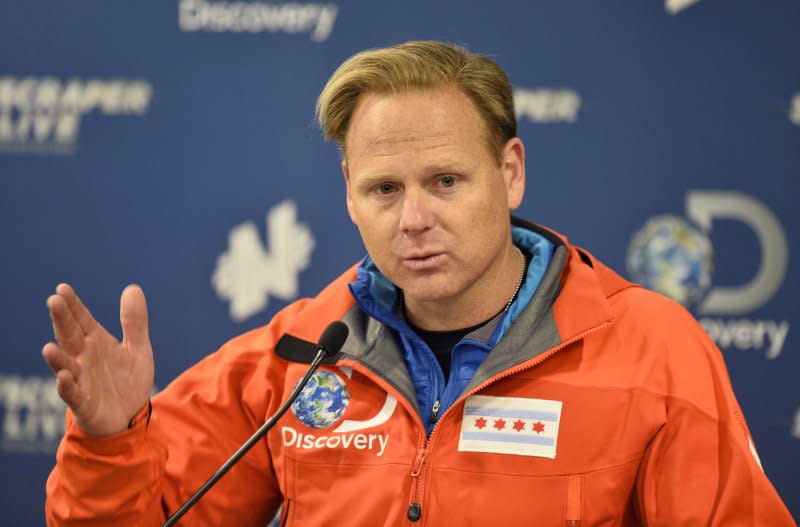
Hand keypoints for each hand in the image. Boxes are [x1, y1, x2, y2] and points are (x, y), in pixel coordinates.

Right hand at [42, 284, 154, 435]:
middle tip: (53, 301)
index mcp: (96, 342)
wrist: (132, 417)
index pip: (82, 320)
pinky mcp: (84, 403)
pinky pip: (73, 394)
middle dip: (62, 321)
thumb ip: (134, 322)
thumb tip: (133, 287)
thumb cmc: (129, 381)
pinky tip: (63, 377)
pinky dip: (67, 386)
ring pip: (65, 366)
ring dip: (57, 358)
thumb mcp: (138, 348)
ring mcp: (81, 380)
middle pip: (70, 336)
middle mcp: (84, 358)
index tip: (62, 288)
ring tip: (48, 347)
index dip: (73, 305)